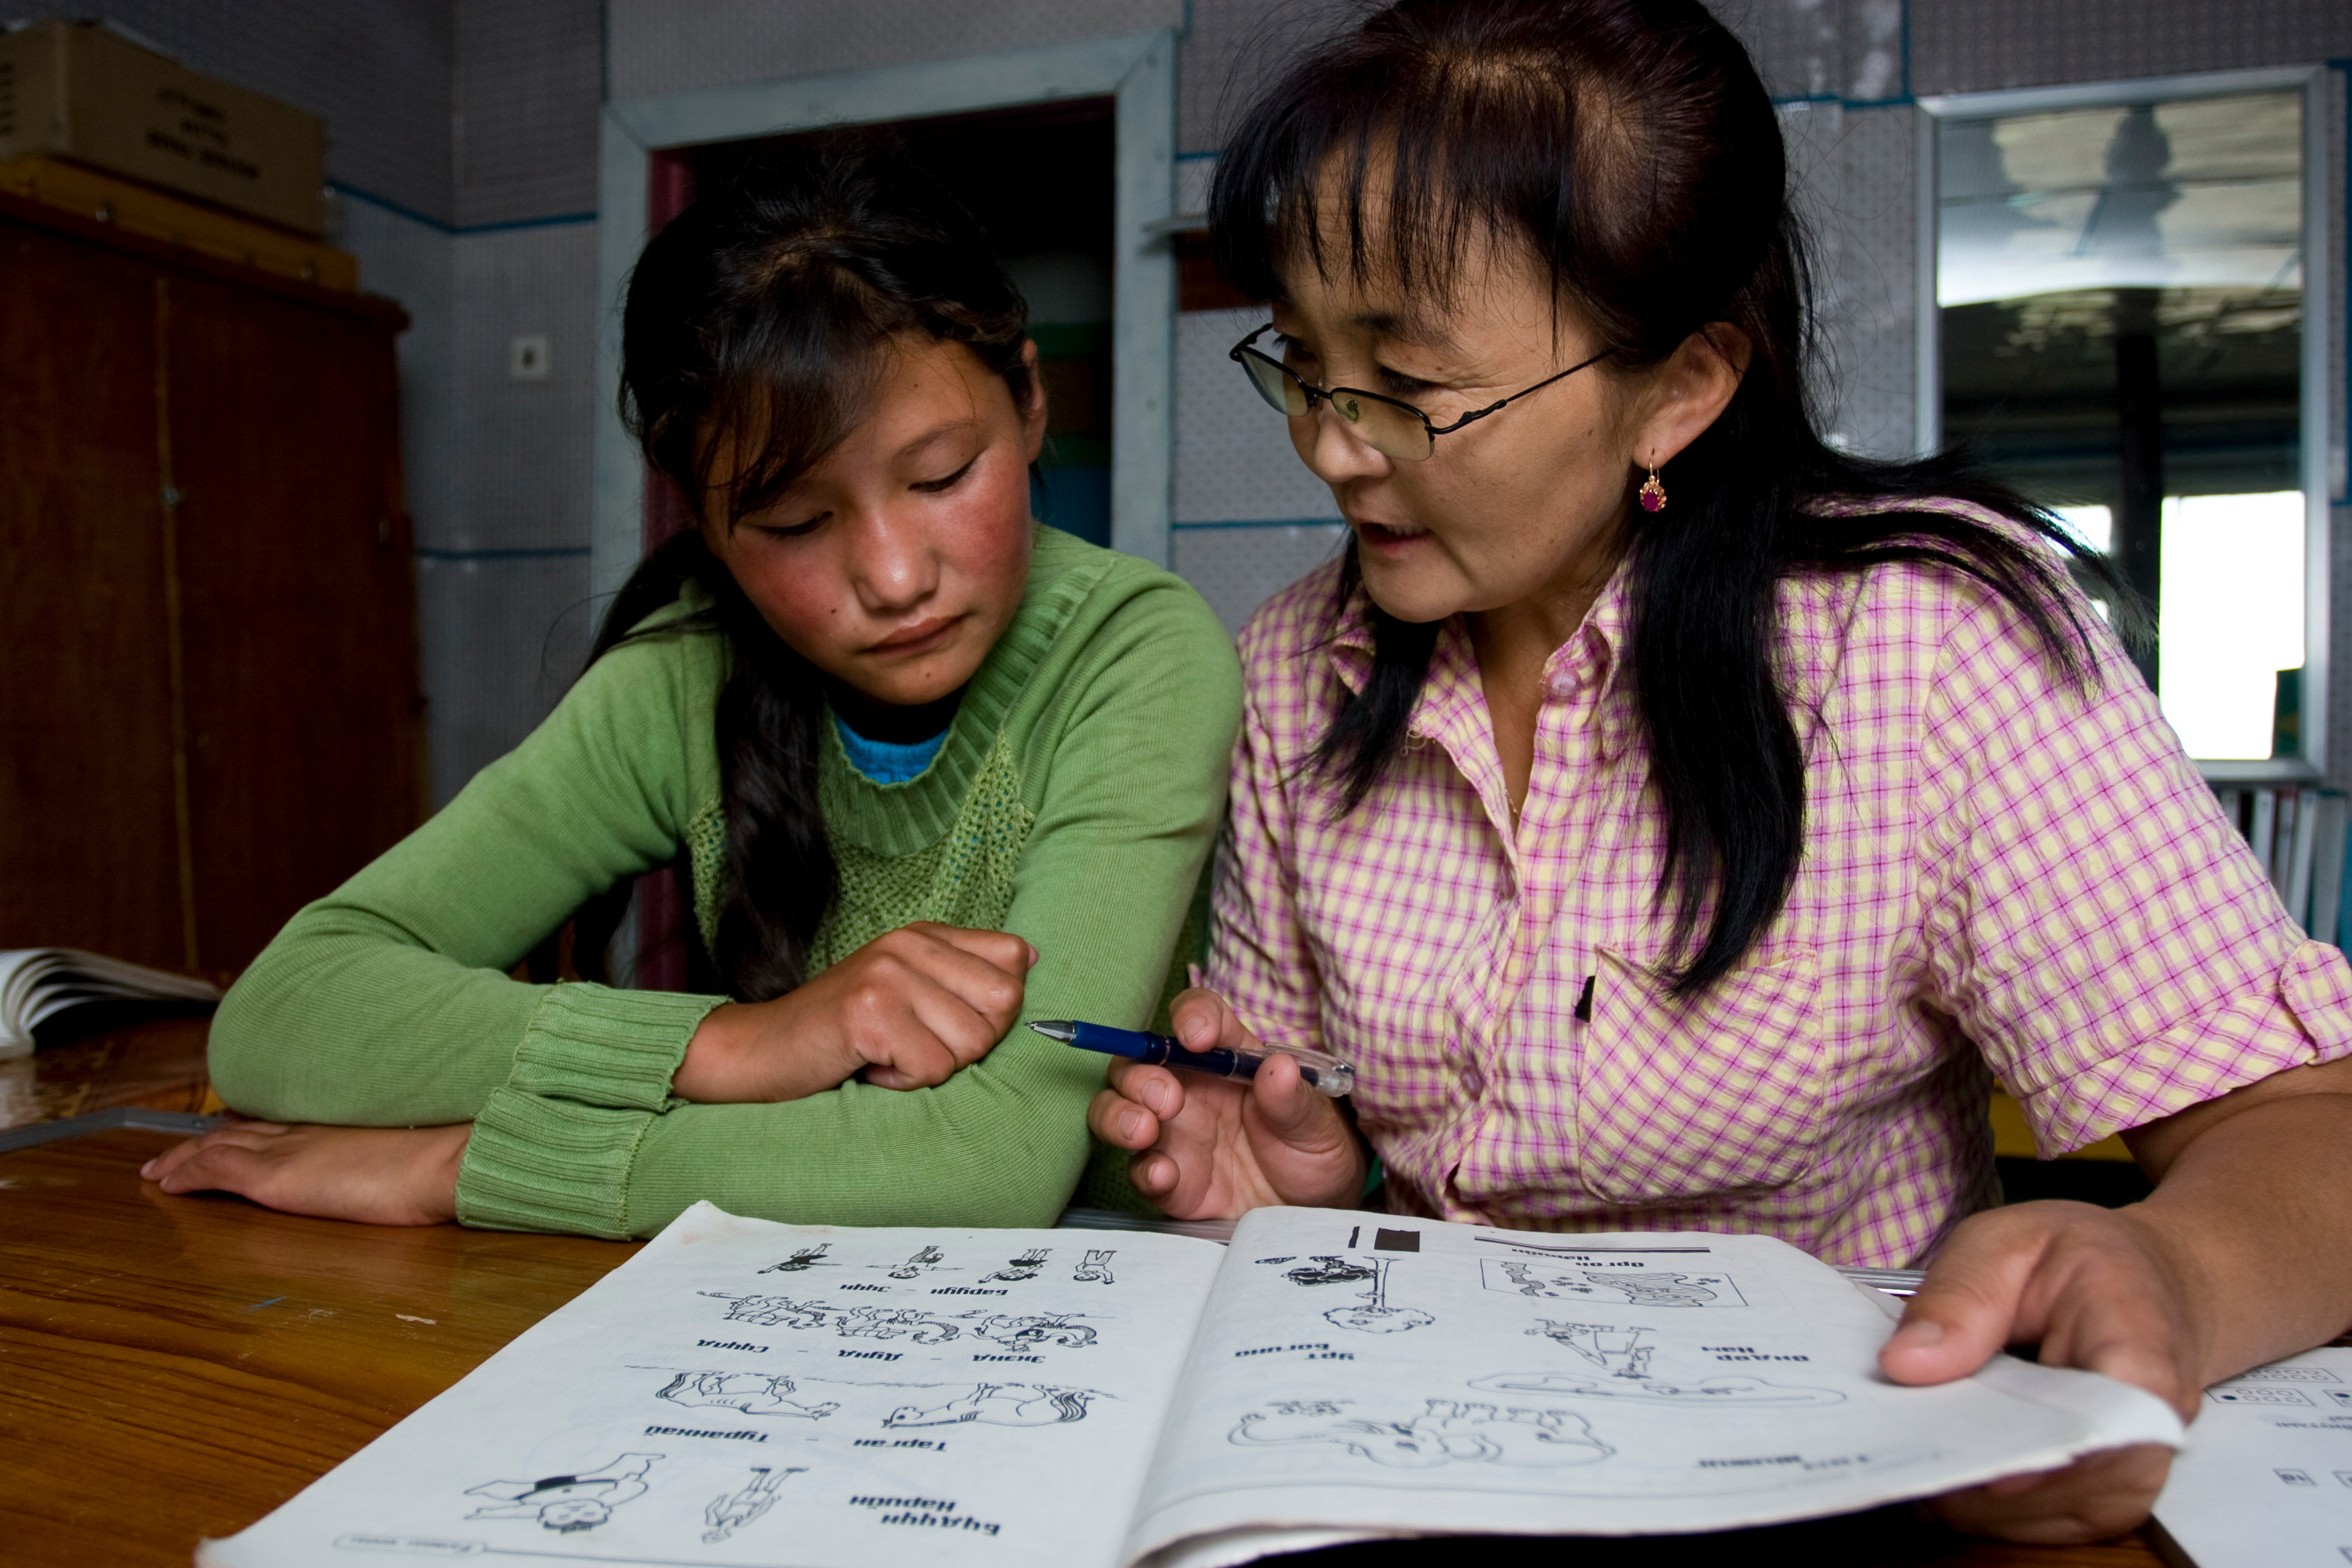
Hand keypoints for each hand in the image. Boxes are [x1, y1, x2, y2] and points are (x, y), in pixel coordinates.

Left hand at [141, 1120, 468, 1225]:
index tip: (228, 1128)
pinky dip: (185, 1172)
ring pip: (217, 1146)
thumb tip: (406, 1168)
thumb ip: (395, 1158)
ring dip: (183, 1156)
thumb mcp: (414, 1155)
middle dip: (204, 1139)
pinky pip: (213, 1171)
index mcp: (339, 1127)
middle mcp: (306, 1131)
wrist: (446, 1161)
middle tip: (176, 1151)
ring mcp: (287, 1150)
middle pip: (240, 1130)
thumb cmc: (444, 1163)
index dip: (247, 1126)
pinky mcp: (274, 1177)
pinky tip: (165, 1182)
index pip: (280, 1122)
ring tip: (158, 1170)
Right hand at [673, 921, 1035, 1102]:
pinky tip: (871, 1066)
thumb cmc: (840, 1033)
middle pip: (1002, 1005)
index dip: (994, 1008)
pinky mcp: (868, 1014)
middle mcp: (907, 945)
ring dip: (933, 1066)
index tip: (947, 1023)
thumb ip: (962, 973)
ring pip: (971, 1042)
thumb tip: (1029, 960)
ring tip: (889, 1054)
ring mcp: (887, 976)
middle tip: (917, 1044)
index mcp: (923, 935)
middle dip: (970, 1043)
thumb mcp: (905, 990)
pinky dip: (905, 1081)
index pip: (1013, 958)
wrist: (759, 1052)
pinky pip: (932, 1067)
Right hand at [1085, 987, 1364, 1219]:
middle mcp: (1190, 1090)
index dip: (1191, 1016)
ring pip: (1117, 1111)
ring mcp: (1175, 1136)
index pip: (1197, 1017)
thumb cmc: (1312, 1149)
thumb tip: (1279, 1068)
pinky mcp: (1172, 1183)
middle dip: (1139, 1076)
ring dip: (1119, 1115)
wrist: (1314, 1209)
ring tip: (1145, 1131)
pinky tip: (1164, 1175)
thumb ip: (1294, 1098)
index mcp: (1227, 1058)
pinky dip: (1144, 1170)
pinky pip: (1140, 1171)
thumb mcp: (1316, 1123)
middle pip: (1137, 1064)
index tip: (1198, 1037)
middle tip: (1168, 1100)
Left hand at [1877, 1199, 2198, 1542]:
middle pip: (2082, 1479)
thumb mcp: (2006, 1242)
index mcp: (2140, 1340)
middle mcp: (2153, 1422)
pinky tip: (1942, 1472)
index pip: (2120, 1413)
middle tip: (1910, 1456)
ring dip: (1982, 1500)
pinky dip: (1989, 1508)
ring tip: (1916, 1460)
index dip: (2057, 1450)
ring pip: (2061, 1513)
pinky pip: (2050, 1521)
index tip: (1989, 1471)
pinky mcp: (2107, 1492)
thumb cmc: (2078, 1259)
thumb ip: (1960, 1296)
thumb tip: (1906, 1363)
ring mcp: (2134, 1466)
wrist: (2144, 1284)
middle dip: (1990, 1475)